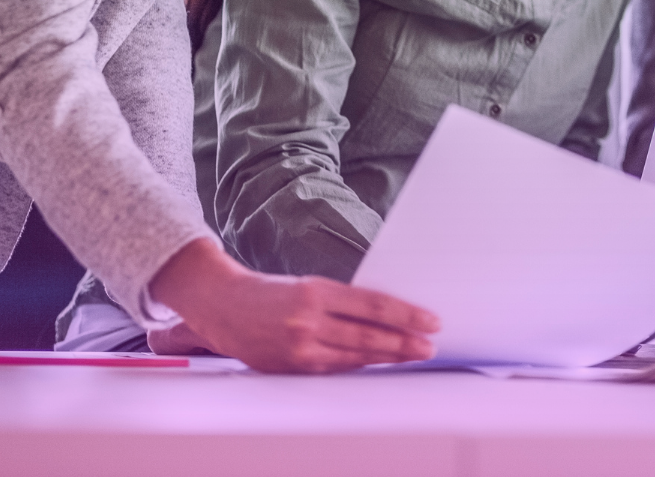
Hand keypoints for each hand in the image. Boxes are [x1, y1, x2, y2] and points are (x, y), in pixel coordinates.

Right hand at [149, 238, 439, 372]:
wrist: (223, 306)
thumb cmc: (271, 292)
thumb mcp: (308, 285)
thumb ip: (341, 301)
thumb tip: (385, 314)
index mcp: (315, 292)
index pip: (372, 305)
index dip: (405, 315)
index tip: (430, 320)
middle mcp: (307, 320)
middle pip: (367, 334)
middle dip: (404, 342)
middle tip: (430, 344)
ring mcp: (299, 346)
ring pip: (354, 355)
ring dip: (388, 356)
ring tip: (413, 354)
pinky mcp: (292, 365)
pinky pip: (334, 368)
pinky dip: (359, 365)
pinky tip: (378, 362)